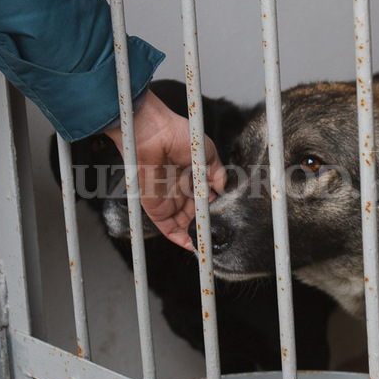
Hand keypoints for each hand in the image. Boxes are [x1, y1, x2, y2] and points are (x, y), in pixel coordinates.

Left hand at [105, 90, 225, 249]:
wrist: (153, 134)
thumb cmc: (179, 135)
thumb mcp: (208, 153)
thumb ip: (218, 173)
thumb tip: (224, 190)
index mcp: (193, 177)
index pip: (206, 199)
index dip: (215, 209)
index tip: (225, 217)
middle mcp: (181, 190)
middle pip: (196, 214)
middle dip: (206, 224)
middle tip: (219, 233)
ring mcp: (168, 199)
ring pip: (184, 224)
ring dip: (196, 234)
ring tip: (209, 242)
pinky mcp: (156, 207)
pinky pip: (168, 228)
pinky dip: (180, 238)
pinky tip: (193, 245)